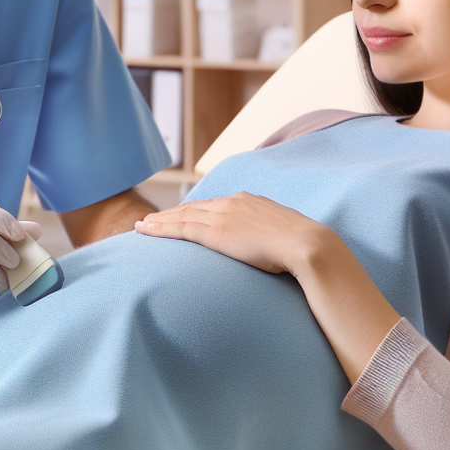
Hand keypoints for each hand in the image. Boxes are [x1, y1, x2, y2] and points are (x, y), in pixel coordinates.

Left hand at [134, 191, 319, 275]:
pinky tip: (145, 230)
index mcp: (248, 201)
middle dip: (170, 214)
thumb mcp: (283, 235)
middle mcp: (231, 203)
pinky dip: (159, 228)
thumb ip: (269, 236)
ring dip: (159, 221)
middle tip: (150, 220)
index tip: (180, 216)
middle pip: (192, 208)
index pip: (213, 206)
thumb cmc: (303, 247)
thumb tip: (270, 248)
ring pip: (181, 216)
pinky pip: (180, 228)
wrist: (308, 245)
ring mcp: (221, 215)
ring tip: (141, 226)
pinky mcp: (214, 231)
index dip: (194, 211)